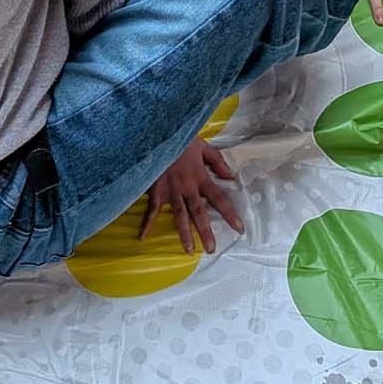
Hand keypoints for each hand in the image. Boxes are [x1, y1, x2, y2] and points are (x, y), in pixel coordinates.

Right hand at [141, 139, 242, 254]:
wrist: (158, 133)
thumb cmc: (181, 140)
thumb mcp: (203, 146)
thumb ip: (218, 162)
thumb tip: (231, 177)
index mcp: (200, 177)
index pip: (219, 199)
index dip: (230, 214)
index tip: (239, 228)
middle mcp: (187, 187)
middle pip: (198, 213)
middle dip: (205, 231)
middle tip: (210, 248)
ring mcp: (170, 191)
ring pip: (179, 216)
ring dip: (184, 233)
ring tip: (188, 250)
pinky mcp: (155, 190)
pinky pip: (151, 209)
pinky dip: (146, 223)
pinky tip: (143, 236)